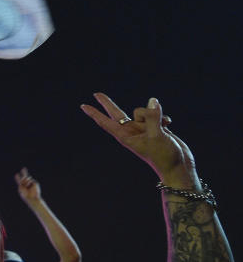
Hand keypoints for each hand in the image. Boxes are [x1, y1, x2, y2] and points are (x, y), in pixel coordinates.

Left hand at [14, 167, 41, 203]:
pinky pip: (30, 180)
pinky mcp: (34, 183)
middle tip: (23, 168)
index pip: (19, 181)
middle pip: (25, 177)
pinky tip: (28, 186)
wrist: (31, 198)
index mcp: (21, 186)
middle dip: (24, 172)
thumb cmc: (25, 194)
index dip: (18, 178)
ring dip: (25, 181)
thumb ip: (21, 181)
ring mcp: (30, 183)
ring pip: (27, 178)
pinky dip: (28, 182)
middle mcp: (26, 184)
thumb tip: (25, 177)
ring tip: (25, 185)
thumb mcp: (21, 187)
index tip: (16, 174)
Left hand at [81, 93, 196, 186]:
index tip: (83, 106)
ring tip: (162, 126)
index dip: (95, 114)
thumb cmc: (164, 156)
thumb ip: (152, 118)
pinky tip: (169, 124)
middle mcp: (133, 132)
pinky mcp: (155, 129)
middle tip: (96, 93)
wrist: (179, 168)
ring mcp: (144, 131)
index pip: (106, 123)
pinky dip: (163, 117)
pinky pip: (157, 115)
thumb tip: (152, 101)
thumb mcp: (157, 136)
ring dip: (153, 114)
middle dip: (108, 103)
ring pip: (144, 112)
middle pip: (117, 114)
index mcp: (126, 137)